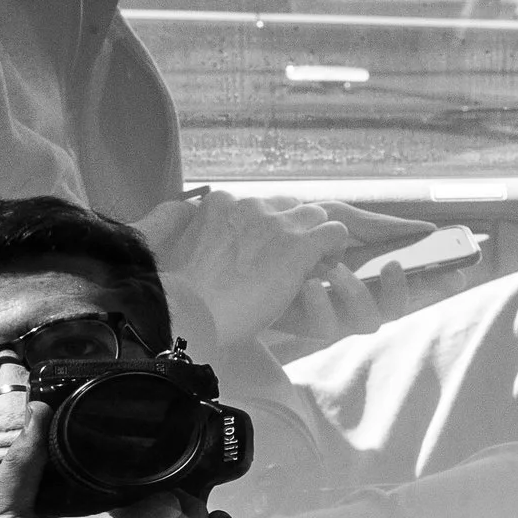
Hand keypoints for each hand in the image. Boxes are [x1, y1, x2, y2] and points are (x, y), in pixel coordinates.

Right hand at [139, 191, 353, 346]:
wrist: (189, 314)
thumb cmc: (182, 298)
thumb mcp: (186, 254)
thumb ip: (206, 240)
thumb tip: (219, 252)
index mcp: (219, 203)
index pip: (258, 206)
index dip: (267, 229)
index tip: (265, 253)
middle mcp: (249, 205)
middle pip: (287, 205)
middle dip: (293, 229)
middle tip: (291, 259)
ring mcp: (276, 223)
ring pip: (315, 214)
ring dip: (316, 237)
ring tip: (314, 264)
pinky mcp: (299, 244)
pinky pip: (334, 232)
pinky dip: (334, 248)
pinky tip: (327, 266)